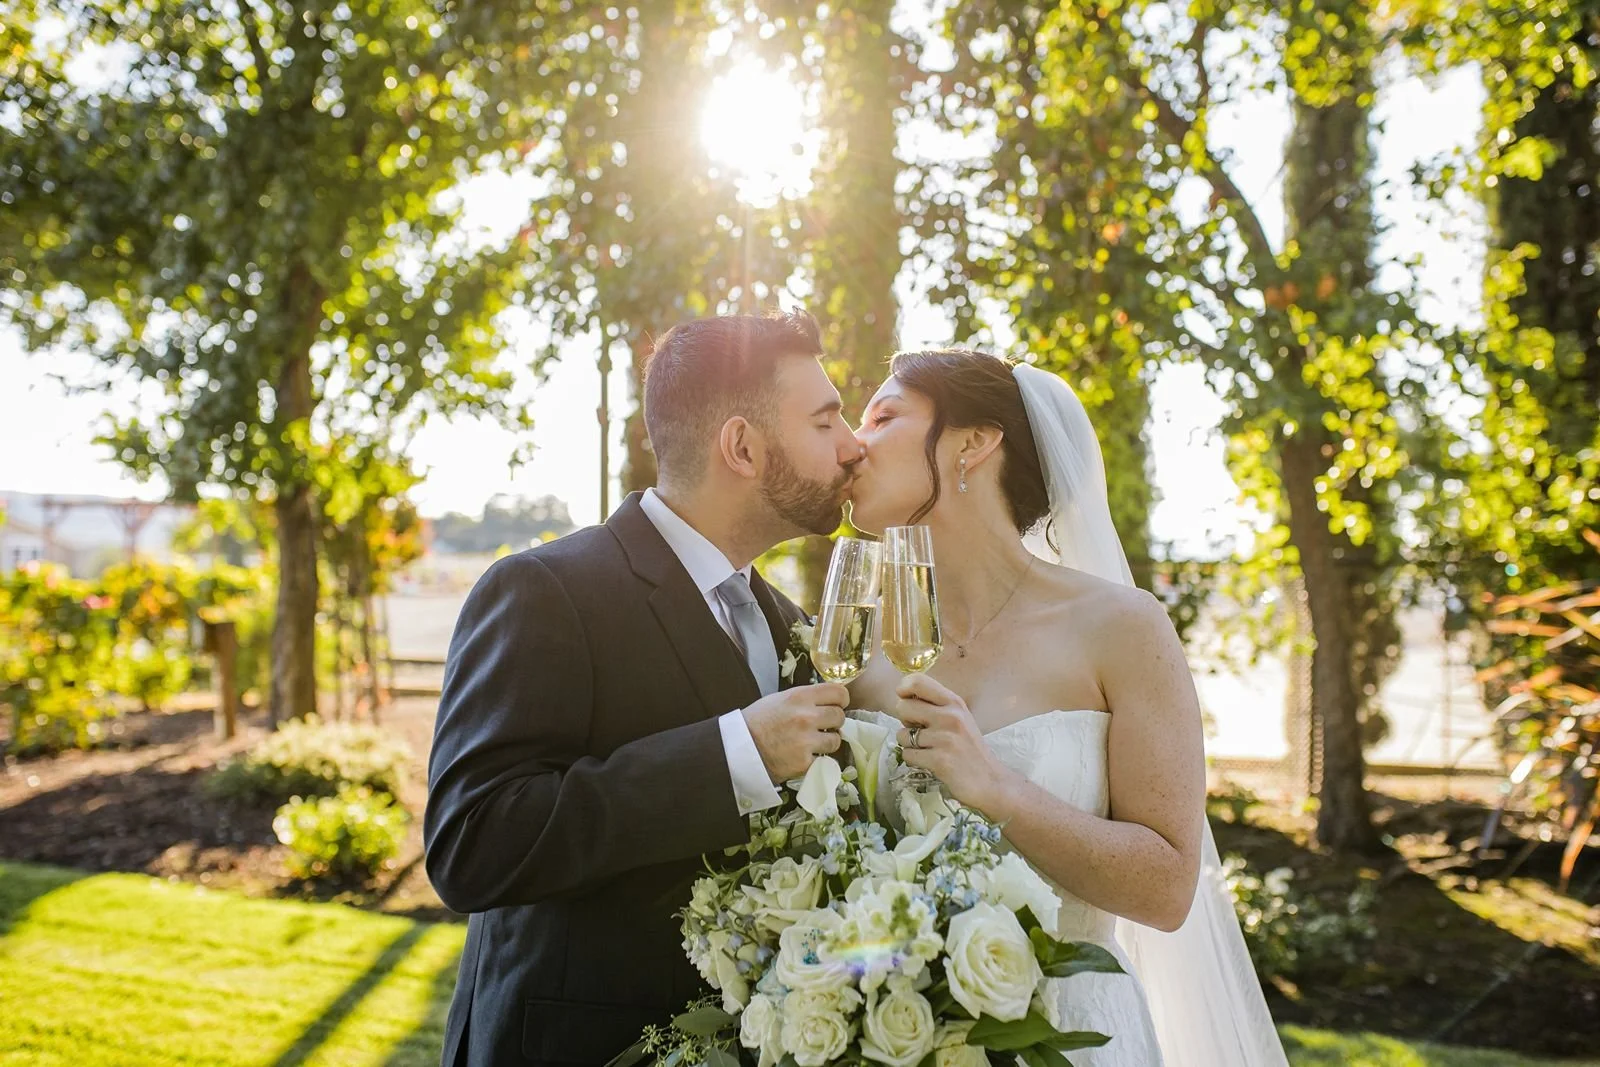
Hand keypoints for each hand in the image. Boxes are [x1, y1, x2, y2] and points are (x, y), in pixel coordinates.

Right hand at [743, 683, 848, 783]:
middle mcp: (806, 716)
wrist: (740, 749)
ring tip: (812, 742)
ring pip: (836, 740)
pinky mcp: (804, 762)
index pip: (839, 693)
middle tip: (822, 726)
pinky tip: (803, 756)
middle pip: (840, 716)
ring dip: (827, 742)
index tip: (836, 705)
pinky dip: (816, 760)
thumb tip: (828, 701)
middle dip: (833, 722)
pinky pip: (823, 760)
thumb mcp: (780, 699)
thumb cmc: (758, 721)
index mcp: (800, 697)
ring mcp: (806, 741)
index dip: (840, 700)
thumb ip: (805, 698)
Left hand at [894, 673, 1011, 814]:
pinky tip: (929, 762)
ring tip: (928, 750)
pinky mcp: (939, 760)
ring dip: (910, 744)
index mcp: (954, 702)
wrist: (991, 781)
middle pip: (903, 707)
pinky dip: (914, 760)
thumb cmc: (970, 749)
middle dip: (905, 721)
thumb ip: (936, 706)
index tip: (906, 700)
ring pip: (902, 734)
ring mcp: (945, 739)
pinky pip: (908, 755)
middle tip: (919, 731)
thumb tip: (903, 697)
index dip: (903, 689)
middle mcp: (950, 716)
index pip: (917, 681)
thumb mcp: (959, 718)